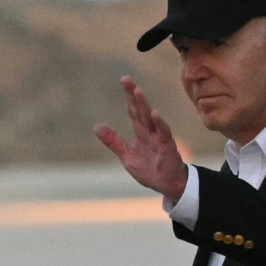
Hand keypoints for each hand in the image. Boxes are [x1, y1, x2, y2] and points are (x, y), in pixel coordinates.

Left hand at [94, 76, 187, 201]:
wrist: (167, 186)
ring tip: (137, 91)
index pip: (133, 111)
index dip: (128, 97)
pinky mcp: (167, 146)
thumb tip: (97, 127)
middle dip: (133, 95)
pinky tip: (154, 113)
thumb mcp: (127, 156)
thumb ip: (114, 142)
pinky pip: (163, 132)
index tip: (123, 81)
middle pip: (140, 110)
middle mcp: (150, 132)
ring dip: (144, 105)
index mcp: (141, 133)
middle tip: (126, 79)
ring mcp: (159, 138)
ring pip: (150, 118)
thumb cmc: (150, 170)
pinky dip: (159, 123)